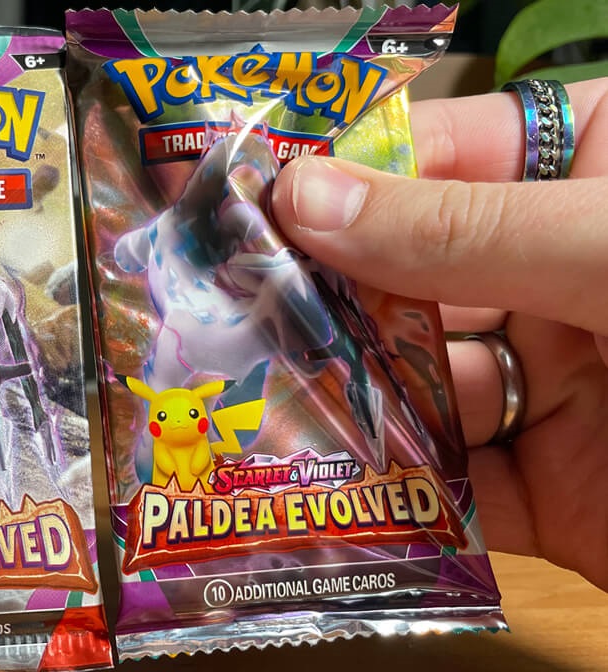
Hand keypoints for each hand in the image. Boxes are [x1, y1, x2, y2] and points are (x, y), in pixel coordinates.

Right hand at [270, 79, 607, 589]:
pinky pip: (449, 484)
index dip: (340, 177)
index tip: (242, 206)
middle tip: (226, 319)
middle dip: (325, 304)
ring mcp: (559, 385)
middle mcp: (566, 273)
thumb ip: (467, 229)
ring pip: (413, 384)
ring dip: (344, 404)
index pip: (438, 156)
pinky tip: (338, 493)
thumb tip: (309, 199)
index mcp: (599, 175)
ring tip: (261, 413)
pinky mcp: (554, 489)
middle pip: (406, 278)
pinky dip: (394, 497)